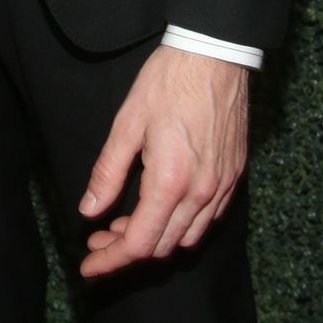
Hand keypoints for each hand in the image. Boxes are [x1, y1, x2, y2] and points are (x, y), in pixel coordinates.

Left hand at [77, 47, 248, 277]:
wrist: (215, 54)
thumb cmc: (168, 82)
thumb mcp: (127, 122)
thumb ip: (108, 171)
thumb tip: (89, 209)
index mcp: (171, 181)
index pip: (140, 242)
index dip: (111, 260)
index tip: (88, 268)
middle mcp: (202, 193)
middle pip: (163, 247)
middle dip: (127, 250)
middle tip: (99, 238)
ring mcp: (222, 187)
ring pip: (187, 238)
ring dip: (155, 240)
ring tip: (126, 223)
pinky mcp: (234, 176)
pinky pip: (208, 220)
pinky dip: (181, 226)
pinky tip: (161, 209)